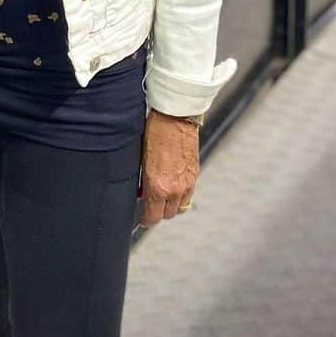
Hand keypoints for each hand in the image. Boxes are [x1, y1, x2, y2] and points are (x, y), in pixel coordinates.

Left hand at [139, 109, 199, 227]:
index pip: (152, 216)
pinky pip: (189, 193)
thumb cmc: (155, 130)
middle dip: (158, 212)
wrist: (175, 116)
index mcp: (158, 186)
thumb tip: (141, 189)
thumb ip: (143, 179)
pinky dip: (181, 194)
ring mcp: (187, 183)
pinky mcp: (195, 174)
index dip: (145, 220)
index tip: (142, 218)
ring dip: (171, 205)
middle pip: (168, 215)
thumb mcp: (140, 157)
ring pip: (180, 206)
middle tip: (150, 205)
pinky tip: (173, 184)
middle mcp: (174, 188)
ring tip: (162, 196)